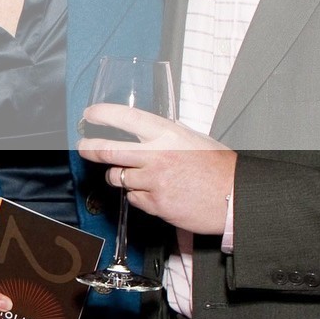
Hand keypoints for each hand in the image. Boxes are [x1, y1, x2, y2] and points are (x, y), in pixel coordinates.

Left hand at [78, 102, 235, 234]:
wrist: (236, 197)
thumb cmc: (218, 168)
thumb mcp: (191, 138)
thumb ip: (163, 136)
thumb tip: (140, 133)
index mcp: (166, 134)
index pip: (124, 117)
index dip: (102, 114)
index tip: (91, 115)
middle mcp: (156, 155)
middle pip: (107, 150)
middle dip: (89, 148)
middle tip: (84, 146)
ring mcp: (154, 181)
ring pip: (118, 177)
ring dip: (119, 176)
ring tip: (134, 175)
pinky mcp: (155, 204)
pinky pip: (133, 198)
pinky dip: (137, 195)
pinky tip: (154, 192)